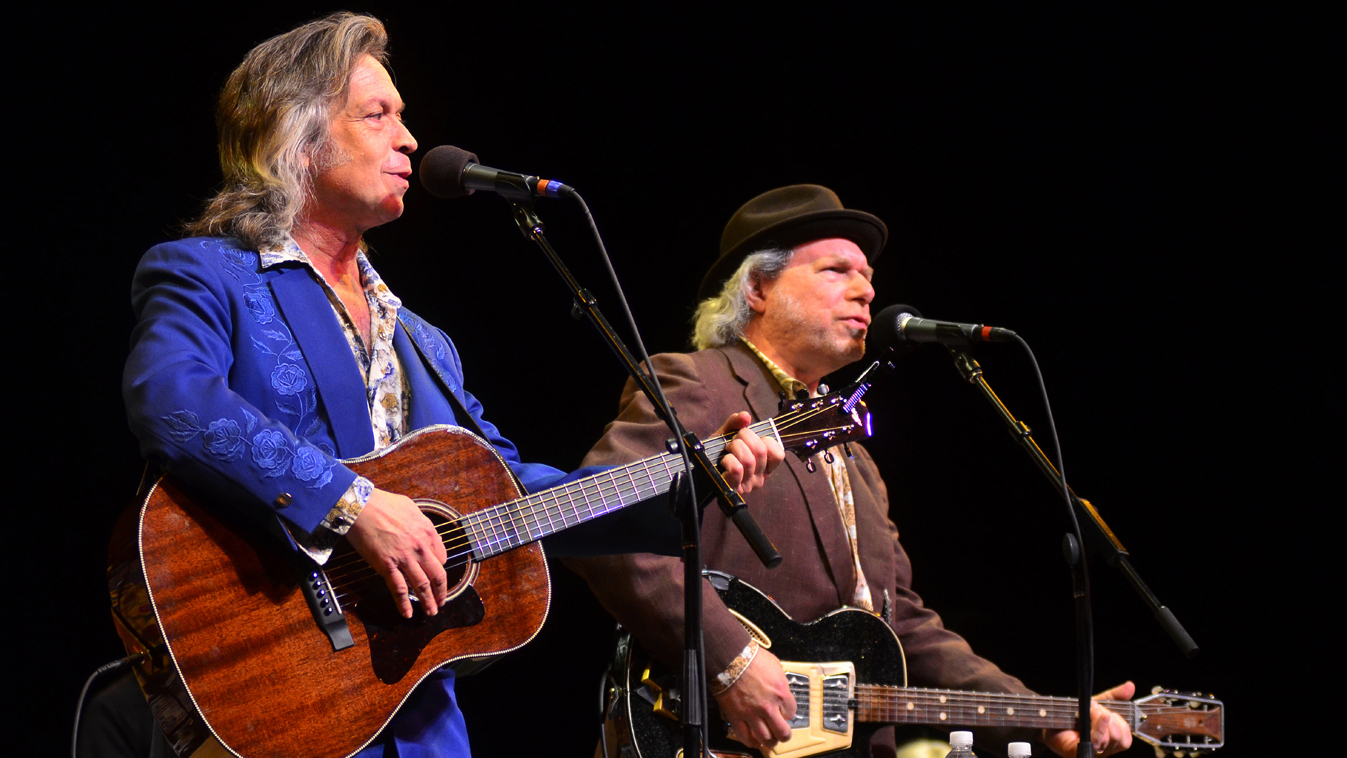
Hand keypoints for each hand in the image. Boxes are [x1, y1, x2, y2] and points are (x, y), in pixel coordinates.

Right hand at [345, 488, 448, 618]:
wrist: (360, 506)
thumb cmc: (382, 503)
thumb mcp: (410, 507)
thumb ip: (420, 521)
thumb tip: (424, 530)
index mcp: (427, 532)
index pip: (442, 557)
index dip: (440, 568)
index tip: (437, 575)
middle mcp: (420, 547)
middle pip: (437, 575)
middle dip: (441, 592)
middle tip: (442, 602)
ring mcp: (404, 558)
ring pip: (422, 585)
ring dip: (428, 602)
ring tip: (431, 612)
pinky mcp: (386, 566)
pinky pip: (398, 589)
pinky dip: (404, 603)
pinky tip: (407, 613)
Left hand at [715, 412, 784, 494]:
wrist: (700, 465)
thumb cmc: (718, 451)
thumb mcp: (728, 433)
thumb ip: (737, 422)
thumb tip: (745, 416)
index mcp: (765, 465)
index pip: (778, 454)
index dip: (765, 440)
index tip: (751, 438)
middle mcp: (760, 477)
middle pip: (761, 451)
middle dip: (744, 438)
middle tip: (733, 441)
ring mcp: (748, 485)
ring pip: (748, 460)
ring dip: (734, 448)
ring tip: (727, 450)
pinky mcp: (735, 488)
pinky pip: (737, 469)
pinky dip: (728, 460)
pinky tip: (723, 461)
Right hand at [717, 648, 795, 750]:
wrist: (730, 658)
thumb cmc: (751, 658)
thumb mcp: (775, 666)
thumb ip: (780, 682)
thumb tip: (781, 689)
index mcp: (780, 693)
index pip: (791, 713)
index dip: (788, 713)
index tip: (783, 712)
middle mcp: (768, 707)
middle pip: (782, 732)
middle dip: (784, 735)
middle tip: (782, 734)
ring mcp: (752, 713)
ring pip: (765, 738)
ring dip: (769, 741)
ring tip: (769, 739)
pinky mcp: (736, 716)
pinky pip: (744, 736)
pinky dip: (751, 741)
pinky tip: (754, 740)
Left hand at [1042, 681, 1134, 756]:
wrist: (1050, 717)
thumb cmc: (1074, 714)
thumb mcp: (1096, 702)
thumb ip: (1114, 696)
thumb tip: (1130, 686)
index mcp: (1110, 740)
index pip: (1126, 738)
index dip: (1121, 722)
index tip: (1107, 709)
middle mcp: (1104, 750)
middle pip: (1119, 738)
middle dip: (1108, 717)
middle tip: (1093, 707)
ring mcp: (1092, 753)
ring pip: (1110, 739)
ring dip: (1099, 720)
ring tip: (1088, 711)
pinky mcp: (1079, 753)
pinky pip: (1096, 743)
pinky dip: (1098, 730)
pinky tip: (1092, 719)